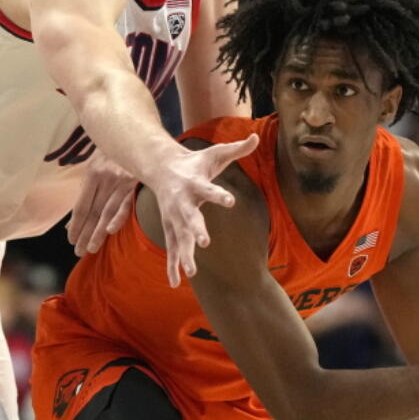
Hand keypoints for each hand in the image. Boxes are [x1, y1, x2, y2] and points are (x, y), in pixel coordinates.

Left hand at [67, 152, 136, 256]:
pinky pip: (127, 204)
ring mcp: (122, 181)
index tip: (71, 240)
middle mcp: (106, 178)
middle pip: (93, 212)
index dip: (76, 225)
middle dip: (85, 233)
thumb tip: (71, 223)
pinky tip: (110, 231)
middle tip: (79, 251)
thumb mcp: (93, 170)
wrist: (132, 135)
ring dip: (98, 232)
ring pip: (108, 211)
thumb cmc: (109, 156)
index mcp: (92, 174)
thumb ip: (84, 195)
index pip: (81, 206)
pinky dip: (118, 217)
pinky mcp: (136, 184)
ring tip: (91, 248)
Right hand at [146, 133, 258, 286]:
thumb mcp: (215, 153)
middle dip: (196, 229)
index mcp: (194, 183)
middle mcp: (181, 202)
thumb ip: (236, 148)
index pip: (208, 189)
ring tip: (191, 271)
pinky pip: (171, 247)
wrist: (161, 167)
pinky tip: (175, 282)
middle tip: (206, 242)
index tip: (230, 200)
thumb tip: (257, 137)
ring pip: (178, 237)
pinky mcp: (169, 227)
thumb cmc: (195, 163)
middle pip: (189, 217)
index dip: (219, 194)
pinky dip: (171, 265)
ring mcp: (173, 217)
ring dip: (184, 253)